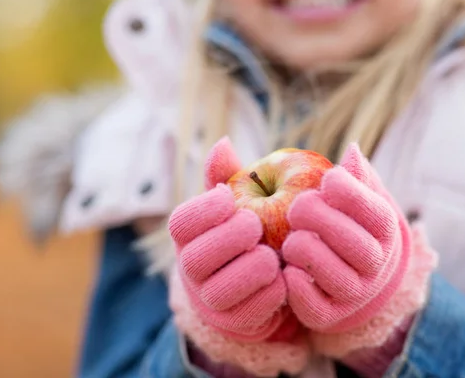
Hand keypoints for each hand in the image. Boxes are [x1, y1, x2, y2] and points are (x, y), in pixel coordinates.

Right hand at [169, 137, 286, 340]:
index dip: (204, 209)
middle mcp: (191, 269)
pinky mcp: (234, 321)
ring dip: (250, 269)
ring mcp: (210, 299)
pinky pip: (250, 312)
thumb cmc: (240, 231)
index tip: (231, 196)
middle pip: (197, 257)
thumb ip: (226, 176)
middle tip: (255, 224)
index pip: (181, 223)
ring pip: (221, 289)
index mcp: (187, 236)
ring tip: (270, 254)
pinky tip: (283, 276)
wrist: (248, 282)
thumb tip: (223, 143)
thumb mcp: (233, 204)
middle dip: (229, 238)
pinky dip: (270, 293)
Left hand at [282, 144, 411, 332]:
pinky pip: (311, 303)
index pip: (371, 209)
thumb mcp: (360, 198)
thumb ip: (356, 175)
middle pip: (349, 240)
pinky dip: (294, 283)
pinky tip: (288, 266)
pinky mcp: (330, 315)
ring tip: (291, 238)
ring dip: (300, 248)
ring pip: (328, 271)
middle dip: (315, 216)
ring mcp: (355, 293)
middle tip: (296, 207)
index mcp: (386, 230)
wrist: (356, 276)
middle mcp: (377, 264)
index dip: (344, 190)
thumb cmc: (351, 224)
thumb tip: (352, 151)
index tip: (325, 180)